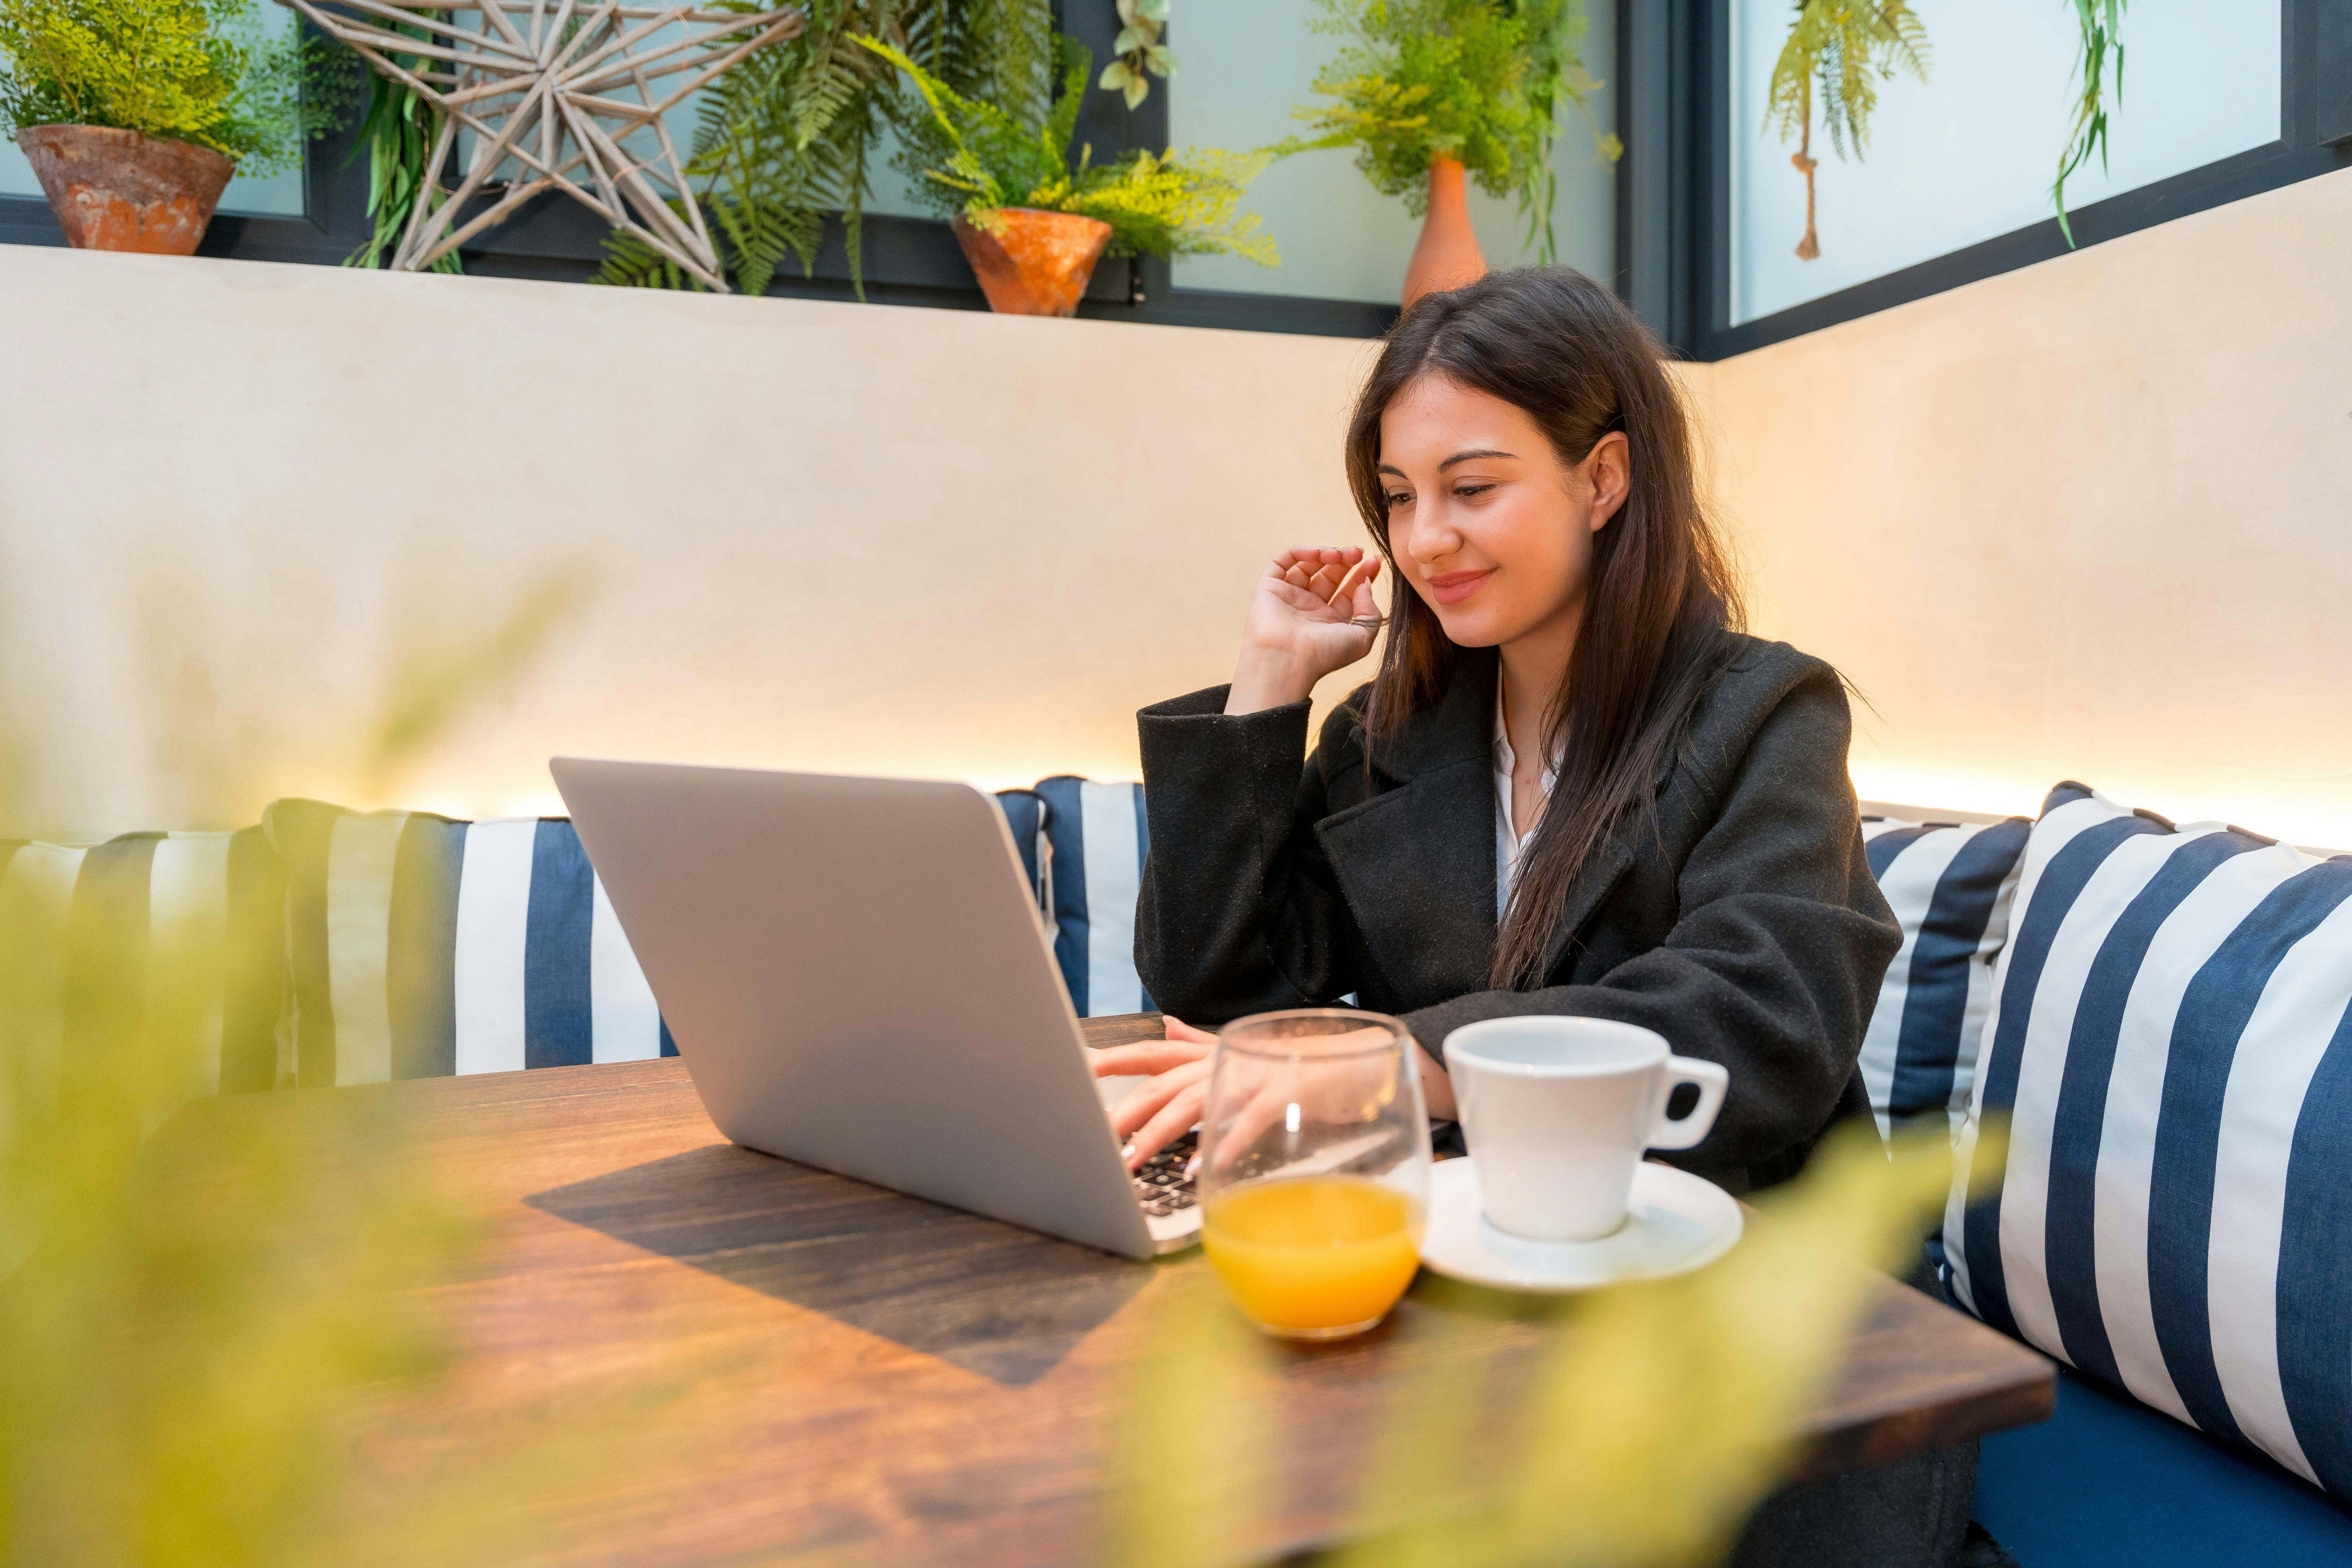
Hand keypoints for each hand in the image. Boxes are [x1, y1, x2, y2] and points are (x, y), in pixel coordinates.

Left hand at [1091, 1014, 1456, 1172]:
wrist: (1359, 1057)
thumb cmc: (1296, 1062)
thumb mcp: (1241, 1051)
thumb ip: (1200, 1043)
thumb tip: (1164, 1026)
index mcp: (1212, 1051)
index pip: (1154, 1052)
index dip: (1115, 1059)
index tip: (1077, 1071)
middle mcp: (1226, 1059)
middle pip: (1165, 1081)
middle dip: (1126, 1109)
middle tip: (1092, 1135)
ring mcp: (1255, 1074)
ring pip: (1196, 1101)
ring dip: (1162, 1133)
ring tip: (1133, 1159)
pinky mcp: (1286, 1092)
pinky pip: (1248, 1119)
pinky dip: (1225, 1143)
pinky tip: (1202, 1168)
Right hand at [1226, 548, 1383, 715]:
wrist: (1286, 660)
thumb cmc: (1324, 655)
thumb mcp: (1362, 637)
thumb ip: (1370, 611)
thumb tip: (1365, 584)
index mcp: (1330, 621)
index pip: (1349, 591)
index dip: (1363, 574)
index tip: (1375, 562)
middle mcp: (1310, 608)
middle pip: (1330, 575)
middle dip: (1346, 561)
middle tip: (1358, 552)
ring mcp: (1289, 596)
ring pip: (1308, 565)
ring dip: (1326, 554)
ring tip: (1340, 554)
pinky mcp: (1269, 587)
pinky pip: (1282, 562)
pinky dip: (1300, 552)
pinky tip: (1318, 553)